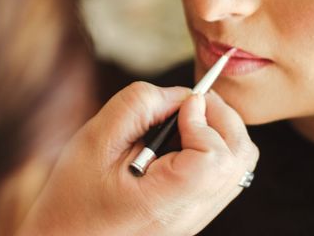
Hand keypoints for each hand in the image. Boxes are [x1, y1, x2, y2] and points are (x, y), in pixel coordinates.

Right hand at [17, 81, 258, 235]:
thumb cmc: (74, 195)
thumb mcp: (95, 139)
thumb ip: (139, 105)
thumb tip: (181, 95)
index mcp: (166, 200)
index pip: (216, 156)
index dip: (203, 119)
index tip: (179, 106)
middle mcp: (191, 214)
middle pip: (240, 157)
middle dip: (221, 116)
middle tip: (190, 102)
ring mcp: (197, 218)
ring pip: (238, 165)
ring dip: (220, 131)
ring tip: (185, 120)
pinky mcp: (194, 214)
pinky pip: (224, 175)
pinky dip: (213, 147)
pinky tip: (181, 140)